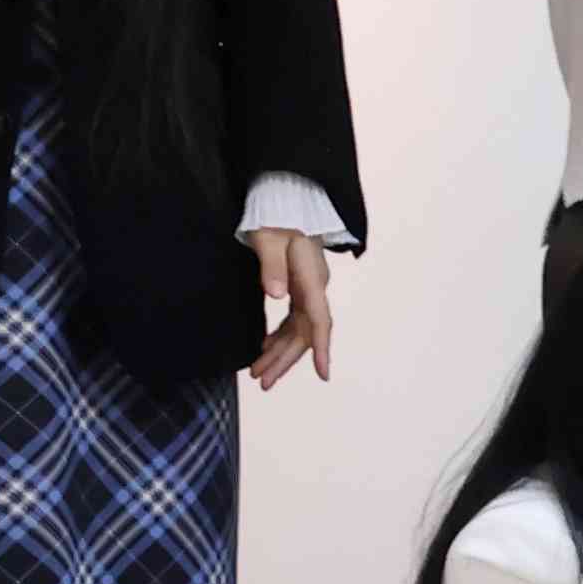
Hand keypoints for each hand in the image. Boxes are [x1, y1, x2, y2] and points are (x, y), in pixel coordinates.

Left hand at [242, 227, 332, 390]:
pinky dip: (280, 336)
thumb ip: (272, 266)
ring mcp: (308, 287)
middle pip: (306, 331)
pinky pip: (293, 318)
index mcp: (311, 279)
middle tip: (263, 383)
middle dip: (285, 360)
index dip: (320, 348)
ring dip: (280, 352)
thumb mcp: (270, 238)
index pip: (319, 320)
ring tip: (258, 373)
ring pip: (299, 328)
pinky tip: (265, 346)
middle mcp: (314, 287)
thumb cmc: (277, 216)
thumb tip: (276, 296)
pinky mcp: (299, 284)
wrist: (287, 200)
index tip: (323, 374)